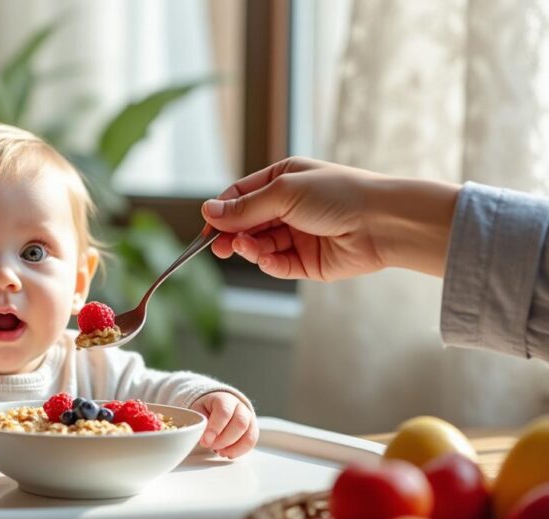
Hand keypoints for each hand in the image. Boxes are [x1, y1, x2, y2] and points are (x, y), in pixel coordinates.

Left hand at [190, 392, 257, 458]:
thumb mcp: (198, 410)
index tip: (205, 442)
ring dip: (232, 448)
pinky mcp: (253, 430)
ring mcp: (249, 418)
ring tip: (219, 451)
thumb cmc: (207, 409)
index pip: (224, 412)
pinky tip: (227, 453)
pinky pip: (251, 442)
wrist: (218, 406)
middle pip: (240, 424)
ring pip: (248, 435)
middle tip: (211, 446)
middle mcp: (240, 407)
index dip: (215, 429)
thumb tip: (204, 438)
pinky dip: (239, 451)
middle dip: (224, 440)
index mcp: (224, 399)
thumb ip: (200, 422)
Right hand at [202, 157, 459, 279]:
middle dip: (231, 234)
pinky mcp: (308, 262)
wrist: (384, 222)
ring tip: (244, 248)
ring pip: (260, 246)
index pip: (241, 196)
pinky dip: (268, 263)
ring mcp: (298, 235)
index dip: (222, 211)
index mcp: (283, 180)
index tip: (208, 226)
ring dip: (249, 248)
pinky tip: (265, 259)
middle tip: (217, 246)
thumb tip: (208, 211)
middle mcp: (289, 207)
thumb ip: (245, 207)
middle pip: (247, 223)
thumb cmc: (339, 194)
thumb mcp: (284, 192)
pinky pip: (278, 265)